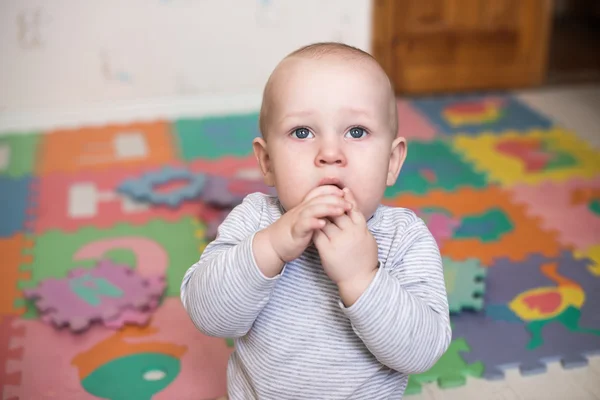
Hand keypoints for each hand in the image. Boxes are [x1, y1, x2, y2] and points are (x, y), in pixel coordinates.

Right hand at [266, 185, 351, 262]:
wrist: (273, 245)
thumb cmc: (293, 233)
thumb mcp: (306, 220)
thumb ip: (317, 214)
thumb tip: (334, 211)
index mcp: (305, 206)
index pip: (318, 192)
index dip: (332, 190)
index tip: (345, 193)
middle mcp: (301, 210)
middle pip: (319, 199)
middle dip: (336, 199)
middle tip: (350, 204)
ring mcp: (297, 219)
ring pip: (313, 209)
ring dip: (328, 208)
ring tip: (341, 211)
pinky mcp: (295, 231)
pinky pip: (304, 224)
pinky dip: (314, 223)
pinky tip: (323, 224)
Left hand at [313, 188, 378, 305]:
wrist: (360, 280)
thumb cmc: (365, 260)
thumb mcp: (368, 239)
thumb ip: (361, 226)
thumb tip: (356, 213)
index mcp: (361, 229)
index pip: (353, 208)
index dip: (348, 198)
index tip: (343, 190)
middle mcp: (350, 233)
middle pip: (338, 211)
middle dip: (331, 203)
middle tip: (325, 197)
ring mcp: (337, 241)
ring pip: (325, 221)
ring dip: (320, 214)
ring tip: (316, 209)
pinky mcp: (327, 250)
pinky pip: (317, 234)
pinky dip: (314, 227)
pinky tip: (311, 223)